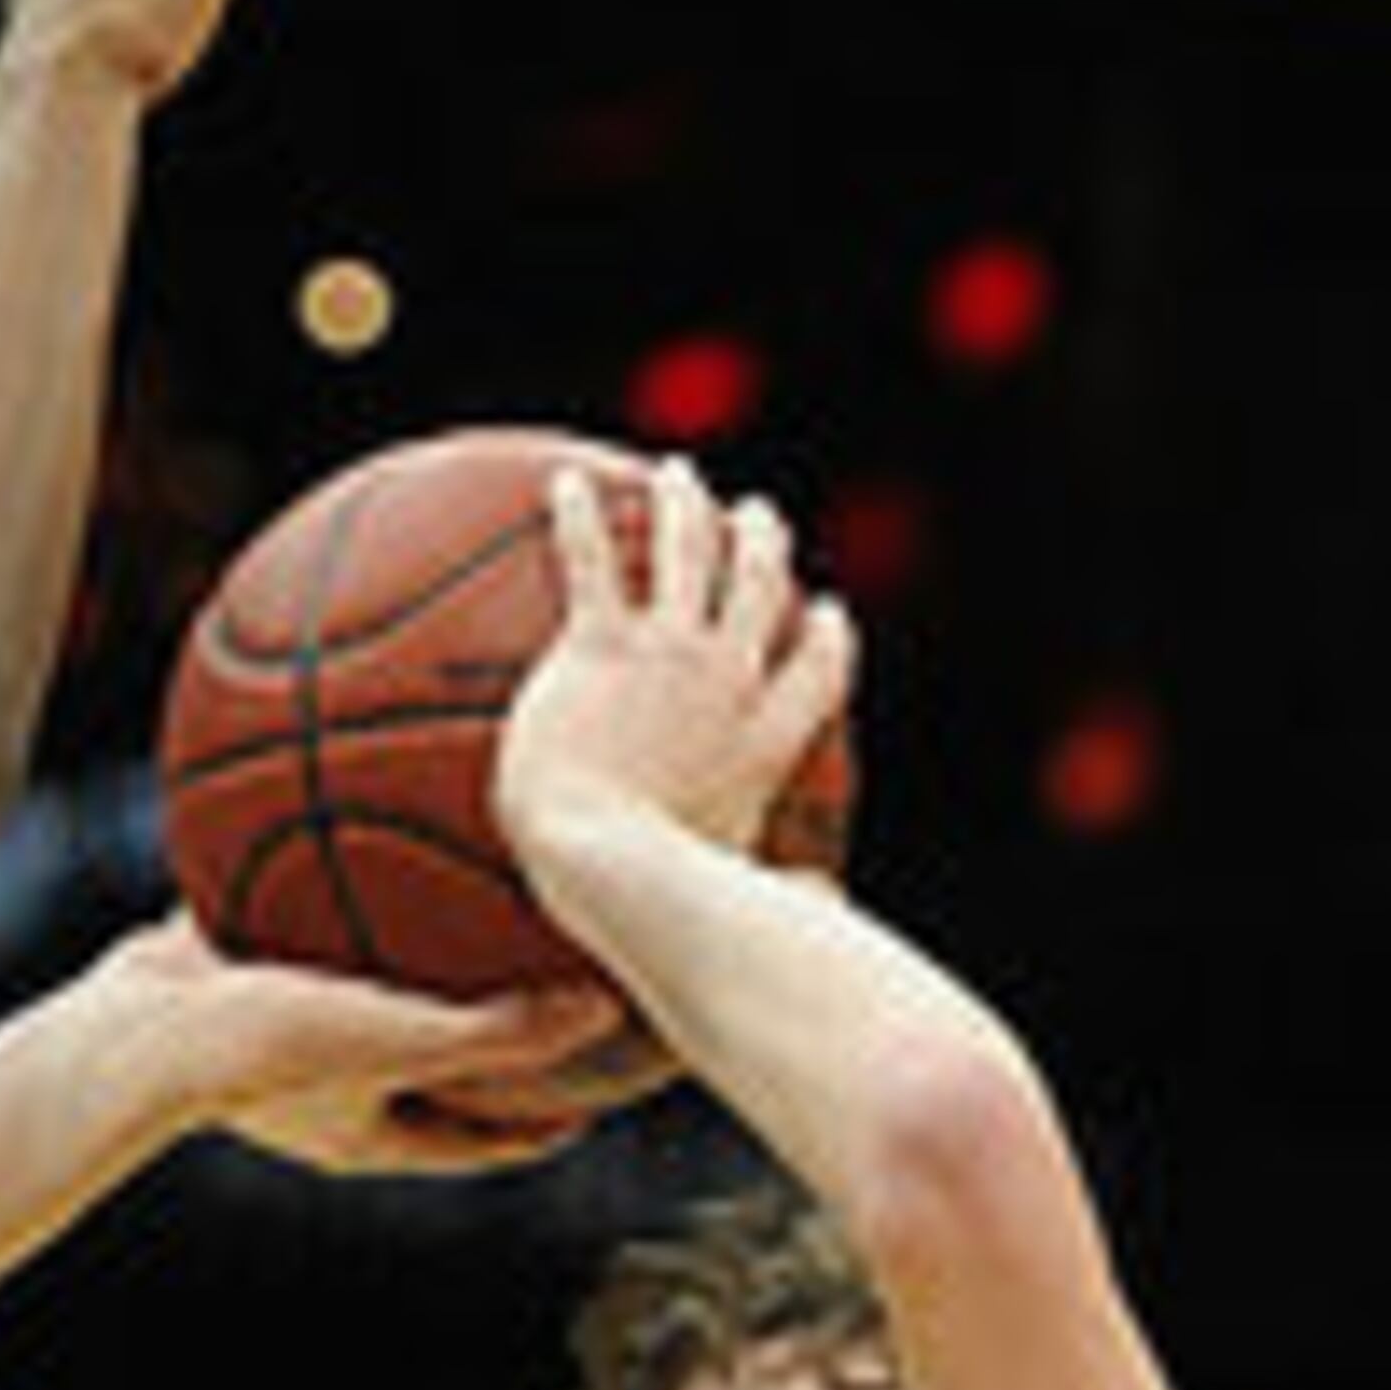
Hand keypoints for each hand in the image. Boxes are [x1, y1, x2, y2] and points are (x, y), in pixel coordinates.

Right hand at [102, 922, 651, 1173]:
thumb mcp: (394, 1040)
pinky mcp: (233, 967)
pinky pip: (300, 917)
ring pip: (368, 990)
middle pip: (432, 1064)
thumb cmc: (254, 1051)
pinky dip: (334, 880)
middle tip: (552, 992)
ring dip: (413, 953)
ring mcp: (275, 1026)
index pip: (482, 1139)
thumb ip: (497, 1032)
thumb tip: (603, 1011)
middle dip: (490, 1035)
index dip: (544, 1121)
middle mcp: (326, 1086)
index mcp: (368, 1130)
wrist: (122, 1029)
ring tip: (462, 896)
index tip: (602, 1095)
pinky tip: (365, 810)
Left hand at [496, 456, 858, 897]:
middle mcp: (729, 682)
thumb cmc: (661, 905)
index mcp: (765, 744)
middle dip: (762, 545)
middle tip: (755, 517)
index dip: (825, 637)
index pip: (815, 674)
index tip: (825, 612)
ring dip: (686, 506)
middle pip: (759, 590)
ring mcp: (669, 653)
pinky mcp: (604, 645)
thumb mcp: (741, 898)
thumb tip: (824, 912)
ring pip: (690, 552)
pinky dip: (581, 515)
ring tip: (677, 476)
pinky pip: (593, 560)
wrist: (603, 863)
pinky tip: (565, 481)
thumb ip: (783, 895)